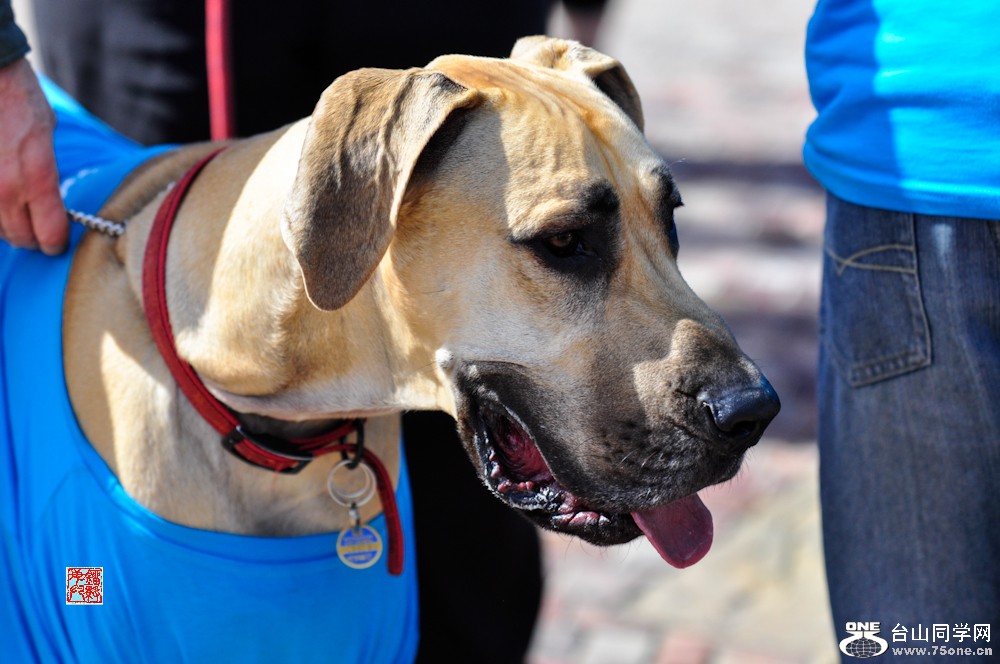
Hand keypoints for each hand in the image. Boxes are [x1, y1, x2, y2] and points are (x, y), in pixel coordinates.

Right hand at [0, 58, 65, 254]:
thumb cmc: (19, 98)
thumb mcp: (46, 137)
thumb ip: (46, 175)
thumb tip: (46, 200)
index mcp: (36, 178)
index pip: (50, 234)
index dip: (56, 242)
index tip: (57, 241)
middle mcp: (5, 190)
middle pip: (21, 238)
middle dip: (32, 238)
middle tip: (38, 230)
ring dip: (7, 226)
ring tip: (16, 211)